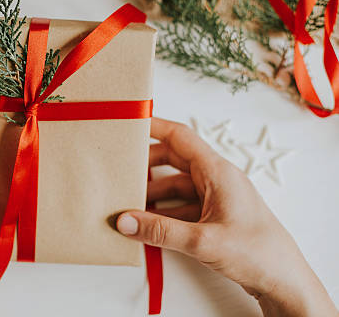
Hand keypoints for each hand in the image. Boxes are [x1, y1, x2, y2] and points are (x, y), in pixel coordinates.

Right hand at [117, 117, 337, 316]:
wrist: (284, 282)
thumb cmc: (258, 254)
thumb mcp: (202, 240)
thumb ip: (160, 230)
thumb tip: (125, 221)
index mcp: (218, 172)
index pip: (181, 137)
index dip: (155, 127)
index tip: (131, 124)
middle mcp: (217, 180)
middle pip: (174, 159)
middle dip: (147, 164)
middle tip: (121, 171)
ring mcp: (216, 198)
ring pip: (176, 185)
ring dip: (153, 193)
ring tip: (128, 202)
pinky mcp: (214, 217)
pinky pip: (182, 206)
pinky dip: (163, 212)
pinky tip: (147, 223)